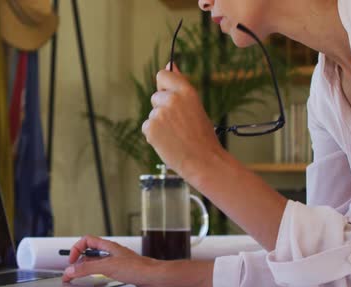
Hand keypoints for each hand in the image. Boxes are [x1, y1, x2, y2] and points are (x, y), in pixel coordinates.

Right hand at [62, 235, 214, 286]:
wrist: (154, 277)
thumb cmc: (138, 267)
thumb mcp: (108, 267)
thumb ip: (88, 268)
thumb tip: (71, 269)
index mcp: (107, 246)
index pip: (86, 240)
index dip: (76, 249)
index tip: (72, 261)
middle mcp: (111, 252)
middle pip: (89, 252)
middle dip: (79, 260)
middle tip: (72, 271)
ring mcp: (115, 262)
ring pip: (96, 262)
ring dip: (86, 268)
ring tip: (79, 276)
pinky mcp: (120, 272)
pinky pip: (104, 271)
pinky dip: (95, 275)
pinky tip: (95, 281)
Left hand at [142, 63, 223, 183]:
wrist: (203, 161)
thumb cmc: (202, 135)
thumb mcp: (195, 105)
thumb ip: (179, 85)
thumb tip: (169, 63)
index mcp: (186, 91)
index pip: (162, 75)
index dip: (164, 87)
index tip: (171, 98)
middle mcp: (171, 99)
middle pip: (155, 97)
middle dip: (162, 108)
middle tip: (179, 124)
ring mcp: (159, 113)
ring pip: (152, 114)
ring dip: (159, 124)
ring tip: (176, 135)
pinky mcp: (150, 128)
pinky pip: (147, 127)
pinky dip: (154, 135)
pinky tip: (168, 142)